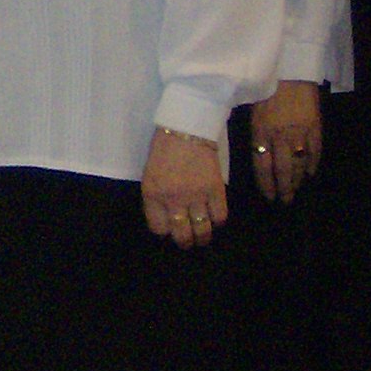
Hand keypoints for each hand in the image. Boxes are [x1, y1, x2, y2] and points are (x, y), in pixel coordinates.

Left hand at [141, 127, 227, 245]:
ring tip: (203, 237)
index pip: (159, 228)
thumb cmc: (165, 148)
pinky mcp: (215, 189)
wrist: (187, 128)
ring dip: (203, 237)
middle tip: (189, 241)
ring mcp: (196, 196)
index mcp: (153, 194)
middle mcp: (173, 199)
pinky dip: (218, 220)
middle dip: (185, 242)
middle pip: (182, 235)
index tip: (170, 228)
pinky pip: (220, 216)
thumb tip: (167, 217)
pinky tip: (215, 217)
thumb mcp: (150, 174)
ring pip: (202, 230)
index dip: (165, 231)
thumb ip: (156, 197)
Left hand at [249, 80, 322, 203]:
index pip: (262, 166)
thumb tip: (259, 156)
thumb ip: (256, 135)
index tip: (269, 196)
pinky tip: (310, 173)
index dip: (266, 184)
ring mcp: (299, 133)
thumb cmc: (266, 90)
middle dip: (283, 188)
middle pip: (282, 170)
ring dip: (297, 180)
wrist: (290, 72)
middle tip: (285, 201)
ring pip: (299, 164)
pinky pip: (315, 151)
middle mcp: (279, 136)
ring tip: (296, 189)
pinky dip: (313, 164)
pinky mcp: (315, 127)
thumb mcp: (252, 113)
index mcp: (260, 132)